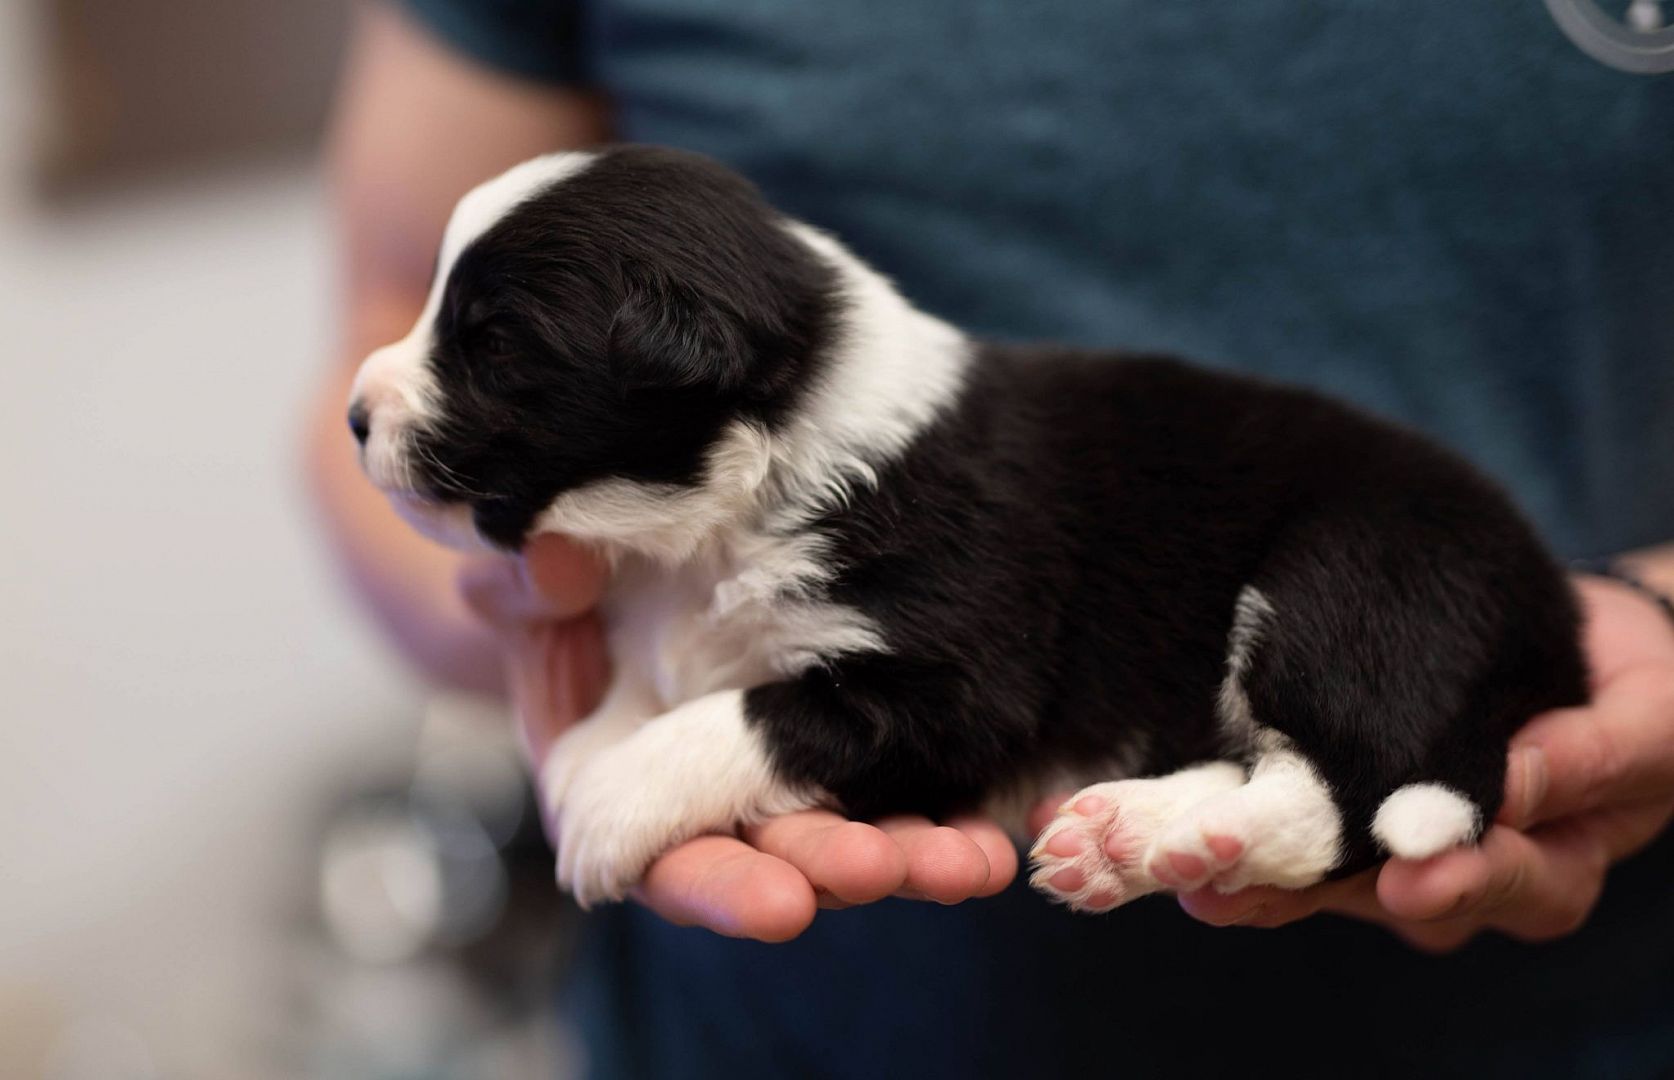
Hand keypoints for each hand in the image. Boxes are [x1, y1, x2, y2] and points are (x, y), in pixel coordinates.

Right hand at [465, 535, 1017, 941]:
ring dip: (912, 851)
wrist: (622, 558)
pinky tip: (1015, 815)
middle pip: (771, 860)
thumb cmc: (564, 579)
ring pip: (850, 829)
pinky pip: (906, 779)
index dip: (717, 884)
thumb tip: (551, 575)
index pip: (662, 856)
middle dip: (832, 869)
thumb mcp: (528, 581)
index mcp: (613, 782)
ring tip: (973, 857)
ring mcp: (783, 776)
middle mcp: (706, 798)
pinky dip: (954, 802)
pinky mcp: (848, 742)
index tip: (781, 904)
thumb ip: (524, 587)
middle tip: (892, 866)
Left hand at [1169, 575, 1673, 950]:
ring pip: (1321, 876)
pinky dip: (1235, 828)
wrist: (1597, 660)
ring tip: (1184, 864)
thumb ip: (1590, 754)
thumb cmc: (1640, 696)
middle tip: (1238, 886)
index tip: (1406, 880)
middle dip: (1306, 893)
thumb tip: (1512, 781)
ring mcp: (1398, 854)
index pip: (1503, 884)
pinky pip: (1292, 831)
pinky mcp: (1348, 815)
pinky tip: (1176, 823)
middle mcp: (1466, 878)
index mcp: (1551, 871)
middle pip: (1384, 897)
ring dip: (1247, 870)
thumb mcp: (1647, 720)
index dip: (1455, 882)